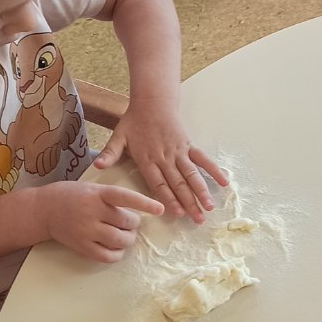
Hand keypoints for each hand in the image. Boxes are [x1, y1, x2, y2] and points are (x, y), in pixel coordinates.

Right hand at [41, 181, 164, 263]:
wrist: (44, 210)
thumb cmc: (72, 195)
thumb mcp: (92, 187)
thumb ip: (112, 197)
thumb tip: (139, 211)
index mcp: (96, 193)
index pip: (124, 197)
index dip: (144, 203)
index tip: (160, 208)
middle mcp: (92, 211)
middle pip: (126, 222)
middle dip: (134, 223)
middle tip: (130, 222)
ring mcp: (86, 231)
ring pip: (120, 240)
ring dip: (128, 239)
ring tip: (125, 234)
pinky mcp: (82, 247)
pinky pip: (108, 256)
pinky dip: (117, 253)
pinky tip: (116, 247)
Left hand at [91, 99, 229, 223]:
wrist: (152, 101)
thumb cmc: (134, 121)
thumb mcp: (118, 136)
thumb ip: (110, 153)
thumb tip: (97, 166)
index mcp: (148, 159)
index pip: (159, 184)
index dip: (169, 199)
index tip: (178, 213)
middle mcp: (165, 158)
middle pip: (178, 183)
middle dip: (189, 202)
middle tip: (198, 220)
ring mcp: (179, 151)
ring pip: (192, 174)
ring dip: (201, 191)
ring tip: (209, 206)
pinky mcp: (188, 145)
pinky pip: (203, 158)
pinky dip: (213, 170)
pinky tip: (224, 182)